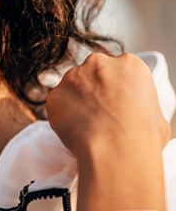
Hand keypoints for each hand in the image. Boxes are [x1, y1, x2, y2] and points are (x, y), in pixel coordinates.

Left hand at [45, 52, 170, 210]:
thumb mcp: (156, 113)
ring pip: (72, 87)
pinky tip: (75, 130)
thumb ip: (139, 105)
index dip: (115, 89)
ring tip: (88, 126)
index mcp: (128, 64)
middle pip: (92, 74)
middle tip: (99, 114)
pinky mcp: (54, 94)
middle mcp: (98, 63)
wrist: (115, 147)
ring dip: (76, 102)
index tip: (115, 103)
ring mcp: (73, 77)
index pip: (117, 71)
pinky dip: (63, 116)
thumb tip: (135, 114)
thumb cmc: (142, 135)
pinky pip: (57, 104)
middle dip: (93, 91)